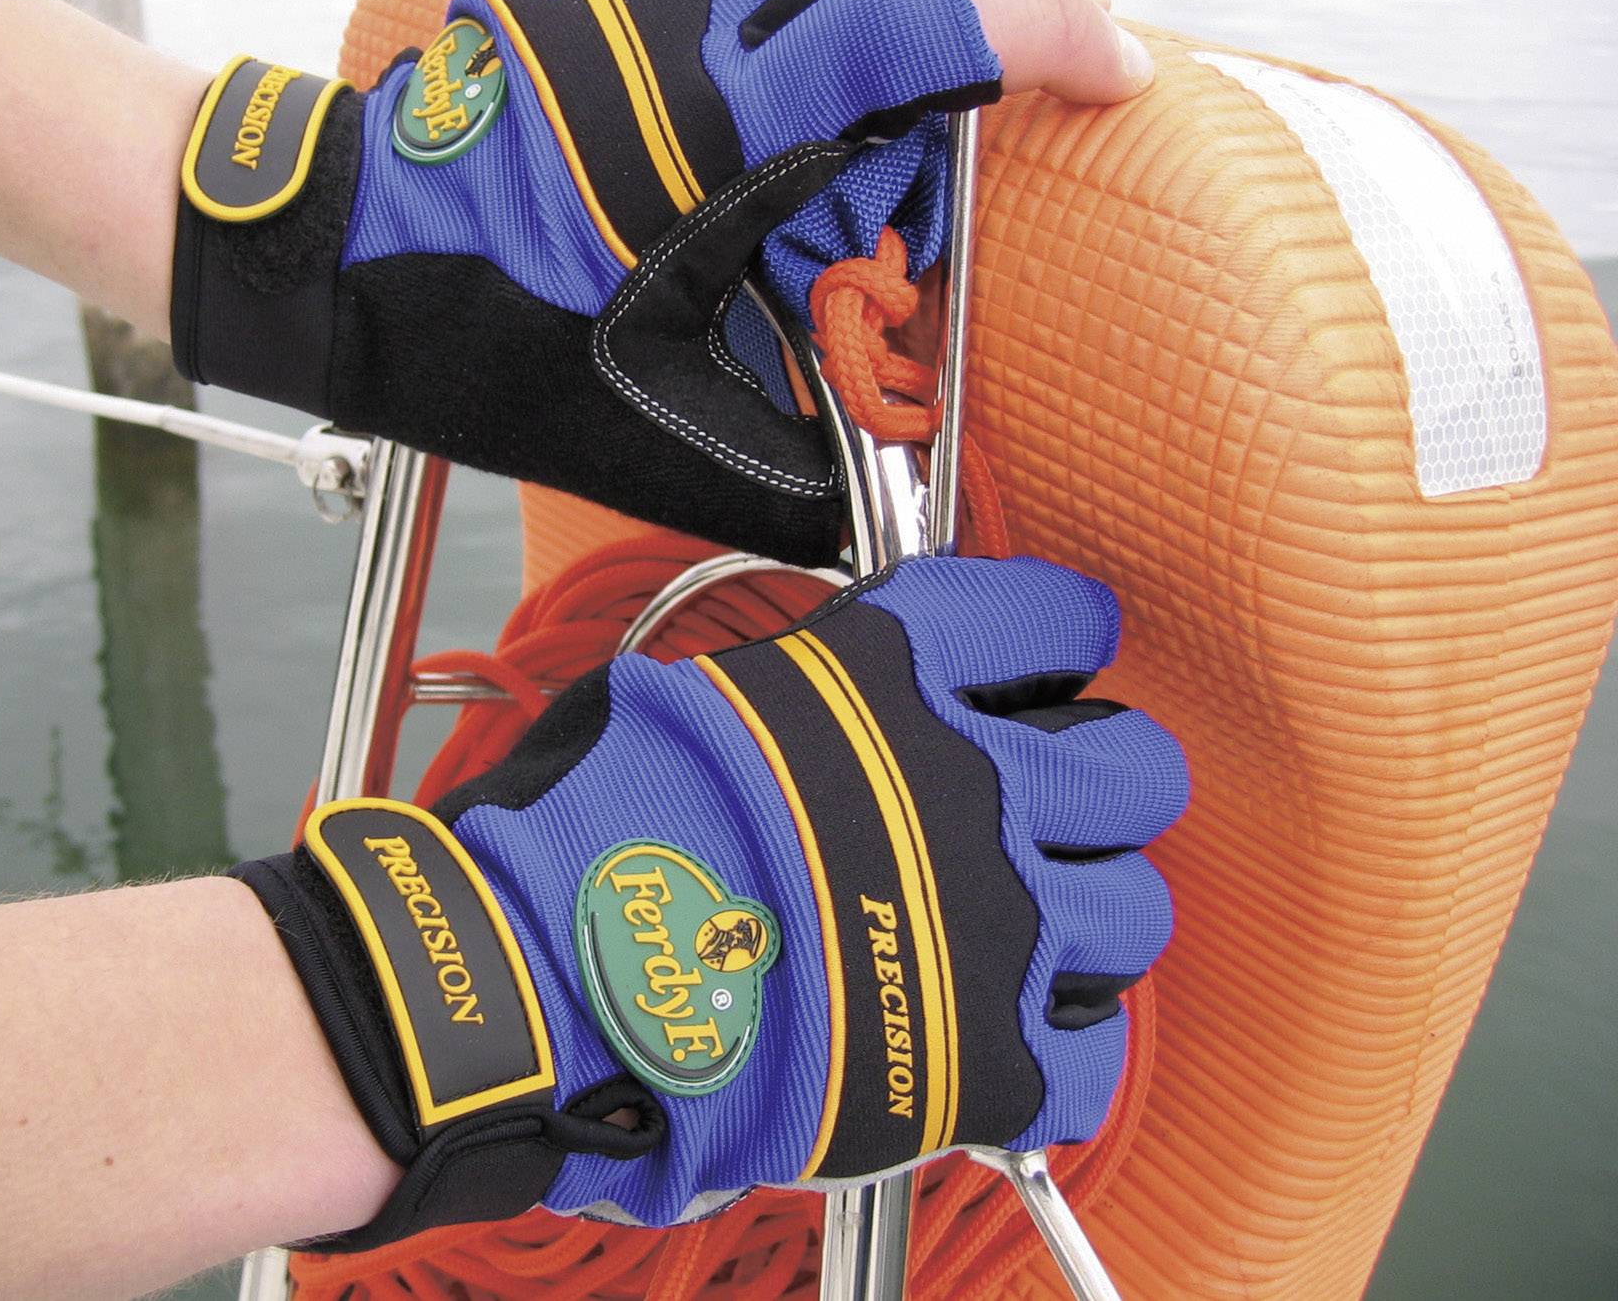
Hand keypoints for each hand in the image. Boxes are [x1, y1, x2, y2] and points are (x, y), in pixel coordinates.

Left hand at [172, 0, 1144, 567]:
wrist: (342, 260)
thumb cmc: (488, 346)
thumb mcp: (654, 428)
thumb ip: (796, 465)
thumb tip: (899, 508)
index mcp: (716, 129)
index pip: (925, 17)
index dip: (1052, 24)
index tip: (1115, 67)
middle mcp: (684, 11)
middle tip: (1034, 16)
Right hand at [235, 555, 1184, 1243]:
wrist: (543, 986)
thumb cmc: (588, 837)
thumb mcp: (688, 693)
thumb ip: (803, 682)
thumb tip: (843, 691)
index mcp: (896, 676)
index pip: (1060, 620)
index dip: (1060, 645)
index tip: (1044, 673)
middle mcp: (973, 787)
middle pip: (1140, 769)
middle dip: (1102, 786)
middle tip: (1040, 813)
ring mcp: (996, 927)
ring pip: (1134, 913)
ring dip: (1081, 920)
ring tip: (1006, 937)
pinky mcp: (988, 1062)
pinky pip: (1095, 1056)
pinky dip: (1056, 1051)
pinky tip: (993, 1036)